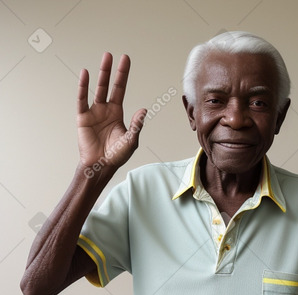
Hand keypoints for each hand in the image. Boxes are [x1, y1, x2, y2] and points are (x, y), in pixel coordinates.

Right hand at [77, 52, 146, 172]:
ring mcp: (94, 112)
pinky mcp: (83, 117)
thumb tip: (144, 110)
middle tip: (112, 55)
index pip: (121, 90)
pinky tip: (85, 74)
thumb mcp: (130, 141)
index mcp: (117, 113)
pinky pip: (82, 99)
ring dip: (101, 74)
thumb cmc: (116, 156)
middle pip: (109, 86)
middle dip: (112, 71)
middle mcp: (105, 110)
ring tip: (105, 59)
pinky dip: (83, 87)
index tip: (125, 60)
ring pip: (97, 89)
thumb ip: (136, 125)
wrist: (100, 166)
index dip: (123, 75)